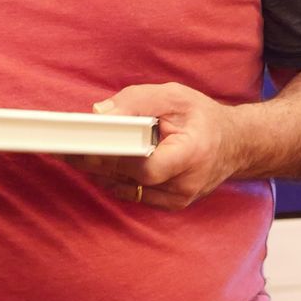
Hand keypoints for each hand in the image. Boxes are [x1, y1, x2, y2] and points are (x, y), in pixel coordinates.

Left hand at [68, 82, 241, 210]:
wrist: (235, 144)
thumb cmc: (202, 117)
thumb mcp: (174, 96)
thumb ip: (136, 101)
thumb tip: (99, 113)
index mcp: (193, 154)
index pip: (145, 166)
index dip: (113, 157)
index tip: (84, 145)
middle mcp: (187, 183)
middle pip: (130, 179)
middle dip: (96, 162)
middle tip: (65, 148)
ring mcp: (179, 198)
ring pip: (127, 188)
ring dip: (99, 171)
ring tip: (73, 153)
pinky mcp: (170, 204)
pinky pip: (133, 194)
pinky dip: (114, 179)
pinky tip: (96, 165)